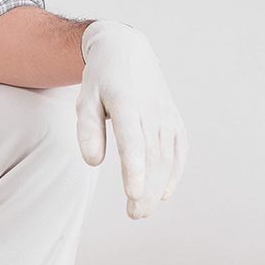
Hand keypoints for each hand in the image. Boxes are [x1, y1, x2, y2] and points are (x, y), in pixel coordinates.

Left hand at [76, 21, 186, 218]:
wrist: (127, 50)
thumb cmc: (101, 80)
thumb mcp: (85, 99)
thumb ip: (87, 129)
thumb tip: (93, 161)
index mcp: (125, 103)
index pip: (133, 140)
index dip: (135, 169)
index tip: (133, 194)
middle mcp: (150, 109)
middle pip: (152, 156)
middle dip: (146, 189)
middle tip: (134, 214)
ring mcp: (165, 114)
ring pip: (167, 157)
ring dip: (158, 187)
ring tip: (143, 211)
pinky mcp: (174, 118)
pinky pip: (179, 149)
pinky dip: (174, 173)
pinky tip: (164, 193)